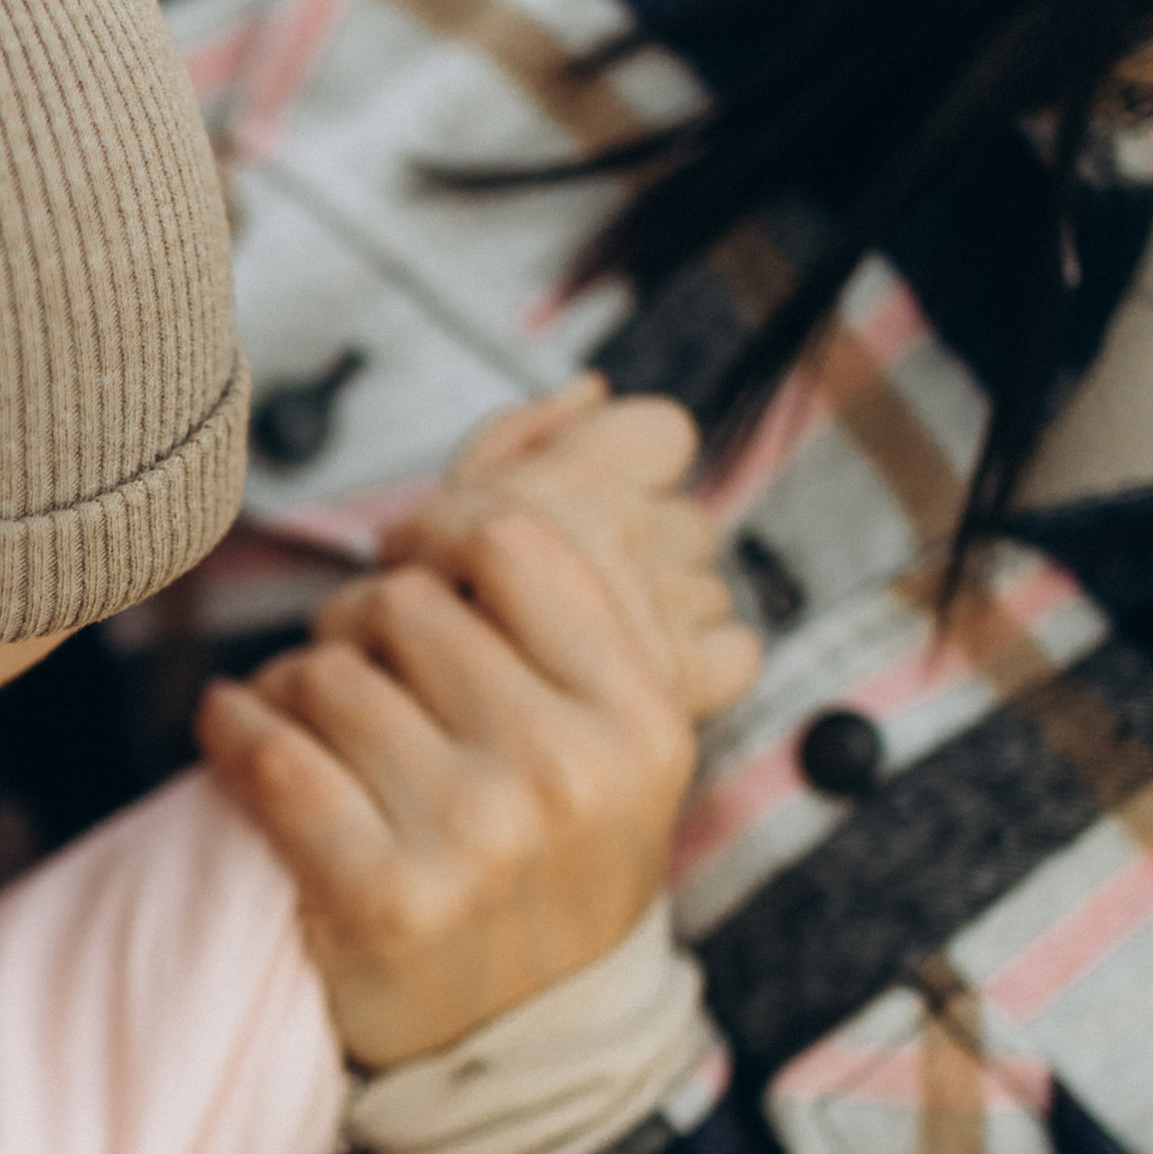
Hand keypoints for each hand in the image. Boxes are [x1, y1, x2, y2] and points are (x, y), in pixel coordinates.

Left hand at [196, 507, 697, 1069]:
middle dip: (358, 617)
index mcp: (636, 715)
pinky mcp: (382, 899)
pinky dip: (232, 730)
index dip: (434, 532)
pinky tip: (232, 729)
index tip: (411, 564)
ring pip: (327, 672)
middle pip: (402, 601)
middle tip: (357, 659)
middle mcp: (564, 770)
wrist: (523, 1040)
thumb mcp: (618, 730)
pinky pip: (274, 758)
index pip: (507, 540)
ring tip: (311, 717)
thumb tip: (584, 396)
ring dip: (295, 683)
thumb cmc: (555, 859)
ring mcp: (474, 838)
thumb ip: (587, 582)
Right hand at [380, 380, 759, 723]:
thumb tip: (592, 390)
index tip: (590, 497)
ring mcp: (658, 615)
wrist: (421, 763)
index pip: (661, 434)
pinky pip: (736, 652)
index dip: (633, 460)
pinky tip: (645, 678)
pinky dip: (706, 664)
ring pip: (707, 584)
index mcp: (563, 489)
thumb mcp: (441, 515)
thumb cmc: (416, 639)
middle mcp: (621, 541)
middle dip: (641, 548)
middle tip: (575, 587)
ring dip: (666, 609)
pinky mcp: (681, 689)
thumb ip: (518, 438)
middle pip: (686, 517)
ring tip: (596, 643)